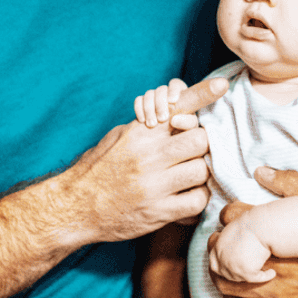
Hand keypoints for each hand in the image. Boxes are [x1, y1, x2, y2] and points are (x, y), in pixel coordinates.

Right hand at [62, 76, 225, 242]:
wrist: (75, 207)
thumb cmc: (100, 169)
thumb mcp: (118, 138)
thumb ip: (148, 127)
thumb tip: (179, 111)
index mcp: (139, 134)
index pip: (177, 107)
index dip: (202, 94)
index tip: (222, 84)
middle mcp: (147, 157)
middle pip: (200, 139)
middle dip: (201, 146)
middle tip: (192, 153)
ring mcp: (154, 186)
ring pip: (202, 170)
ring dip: (201, 173)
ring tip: (187, 177)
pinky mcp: (159, 212)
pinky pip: (197, 201)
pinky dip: (197, 198)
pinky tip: (186, 196)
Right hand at [134, 78, 199, 131]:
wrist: (171, 136)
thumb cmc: (185, 127)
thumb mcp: (190, 126)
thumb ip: (188, 122)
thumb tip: (174, 120)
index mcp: (180, 93)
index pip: (175, 84)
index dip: (173, 90)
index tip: (172, 101)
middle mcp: (166, 92)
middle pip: (161, 89)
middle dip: (160, 104)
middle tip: (162, 119)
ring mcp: (153, 96)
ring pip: (148, 94)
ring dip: (149, 109)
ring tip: (152, 124)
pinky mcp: (142, 102)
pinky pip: (138, 100)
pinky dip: (139, 109)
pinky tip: (142, 121)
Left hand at [208, 166, 297, 297]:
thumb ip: (292, 186)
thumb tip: (261, 171)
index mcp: (283, 235)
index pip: (234, 218)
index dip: (229, 217)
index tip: (235, 217)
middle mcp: (274, 264)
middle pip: (223, 251)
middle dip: (220, 244)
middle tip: (226, 240)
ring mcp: (276, 293)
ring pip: (225, 283)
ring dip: (220, 272)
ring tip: (230, 264)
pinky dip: (231, 297)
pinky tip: (239, 289)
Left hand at [210, 219, 274, 282]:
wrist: (260, 226)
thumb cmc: (251, 222)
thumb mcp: (233, 230)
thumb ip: (229, 242)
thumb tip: (235, 245)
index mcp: (218, 248)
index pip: (214, 265)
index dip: (222, 267)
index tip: (232, 267)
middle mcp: (223, 260)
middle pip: (227, 274)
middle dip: (237, 274)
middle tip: (248, 271)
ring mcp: (234, 268)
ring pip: (242, 278)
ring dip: (251, 276)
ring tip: (262, 270)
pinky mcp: (247, 273)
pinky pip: (258, 278)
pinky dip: (266, 275)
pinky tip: (272, 272)